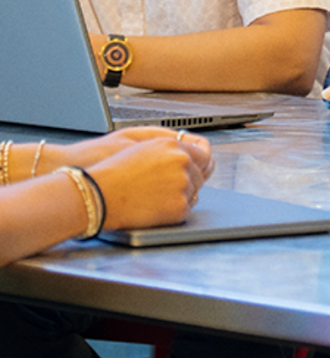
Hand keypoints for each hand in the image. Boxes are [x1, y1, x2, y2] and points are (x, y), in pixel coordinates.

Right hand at [85, 133, 212, 228]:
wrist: (98, 195)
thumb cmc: (114, 172)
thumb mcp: (144, 147)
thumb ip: (171, 148)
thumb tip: (190, 152)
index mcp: (175, 147)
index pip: (204, 154)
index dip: (198, 163)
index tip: (197, 168)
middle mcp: (182, 163)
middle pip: (200, 175)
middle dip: (188, 180)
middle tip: (166, 186)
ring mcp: (183, 185)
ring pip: (194, 192)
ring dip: (181, 194)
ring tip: (156, 196)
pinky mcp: (179, 207)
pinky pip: (186, 209)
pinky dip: (175, 210)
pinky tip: (157, 207)